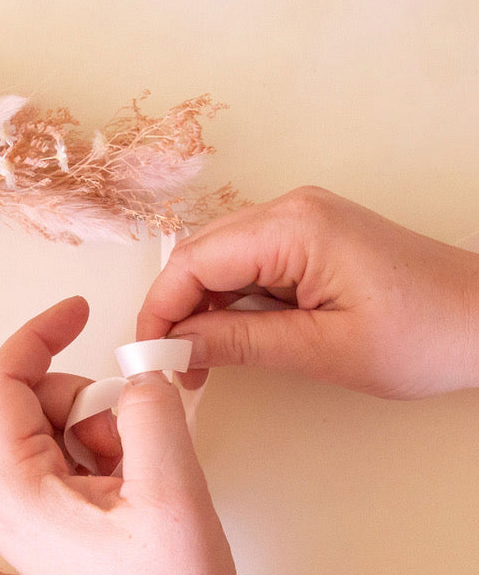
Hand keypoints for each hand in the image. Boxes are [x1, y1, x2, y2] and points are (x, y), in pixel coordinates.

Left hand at [0, 296, 241, 574]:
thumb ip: (149, 406)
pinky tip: (142, 492)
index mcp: (11, 485)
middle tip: (142, 437)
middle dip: (93, 398)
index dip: (39, 334)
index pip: (1, 381)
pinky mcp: (54, 522)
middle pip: (36, 401)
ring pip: (61, 426)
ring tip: (147, 480)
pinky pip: (75, 456)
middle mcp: (5, 496)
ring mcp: (28, 512)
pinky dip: (112, 453)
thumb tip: (139, 370)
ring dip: (109, 429)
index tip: (82, 308)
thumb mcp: (168, 486)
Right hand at [138, 187, 478, 398]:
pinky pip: (247, 263)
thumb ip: (239, 343)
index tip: (149, 356)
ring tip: (199, 359)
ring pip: (218, 259)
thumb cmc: (425, 335)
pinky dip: (227, 300)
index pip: (193, 262)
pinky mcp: (309, 236)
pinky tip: (229, 336)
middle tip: (172, 365)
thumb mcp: (322, 349)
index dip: (160, 310)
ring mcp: (301, 219)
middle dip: (174, 310)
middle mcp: (291, 210)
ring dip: (199, 308)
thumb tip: (174, 344)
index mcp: (294, 228)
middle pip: (198, 256)